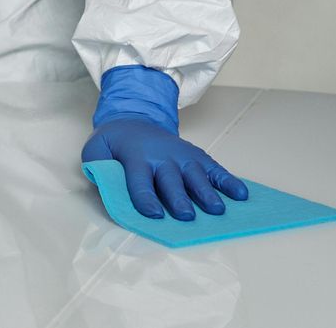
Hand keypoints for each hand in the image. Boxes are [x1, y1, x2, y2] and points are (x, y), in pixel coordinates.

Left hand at [81, 65, 246, 221]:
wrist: (133, 119)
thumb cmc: (115, 144)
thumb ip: (97, 167)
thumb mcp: (95, 150)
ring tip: (217, 209)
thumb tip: (105, 184)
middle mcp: (161, 156)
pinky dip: (228, 180)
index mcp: (135, 156)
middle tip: (187, 216)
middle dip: (179, 197)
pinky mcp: (196, 156)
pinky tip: (240, 194)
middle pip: (171, 179)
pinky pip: (213, 168)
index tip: (154, 214)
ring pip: (195, 174)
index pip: (140, 179)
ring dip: (206, 192)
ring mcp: (181, 155)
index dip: (146, 197)